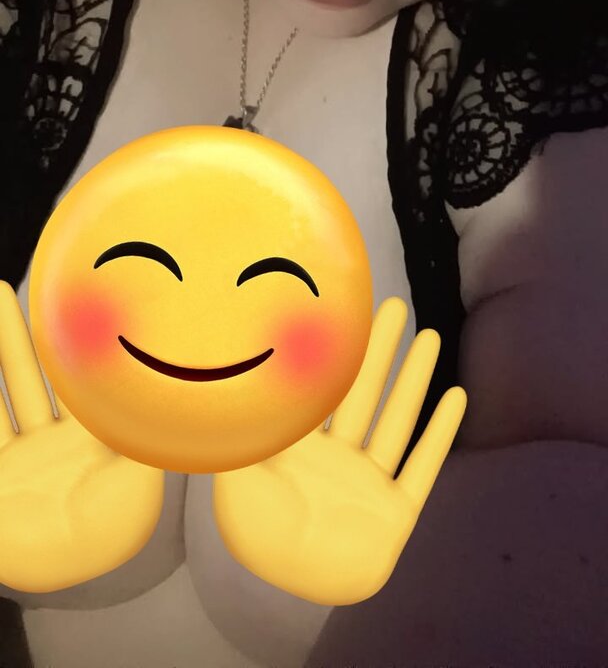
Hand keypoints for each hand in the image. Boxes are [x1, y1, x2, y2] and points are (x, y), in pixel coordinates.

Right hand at [0, 281, 163, 592]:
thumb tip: (178, 399)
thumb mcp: (131, 487)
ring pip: (16, 378)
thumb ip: (146, 442)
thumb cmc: (90, 538)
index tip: (120, 292)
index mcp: (106, 439)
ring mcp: (29, 449)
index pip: (113, 381)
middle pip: (61, 367)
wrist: (24, 566)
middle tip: (53, 272)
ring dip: (8, 337)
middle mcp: (69, 439)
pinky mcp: (0, 458)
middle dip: (55, 324)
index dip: (116, 341)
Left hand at [213, 296, 466, 605]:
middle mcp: (340, 458)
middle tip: (392, 306)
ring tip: (430, 337)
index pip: (325, 387)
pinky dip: (440, 432)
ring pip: (397, 418)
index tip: (349, 310)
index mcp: (304, 448)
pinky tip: (456, 397)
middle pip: (364, 392)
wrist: (292, 588)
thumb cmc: (258, 533)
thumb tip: (232, 374)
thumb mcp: (241, 470)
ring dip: (413, 378)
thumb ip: (243, 427)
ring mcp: (370, 483)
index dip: (338, 350)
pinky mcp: (396, 512)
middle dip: (380, 349)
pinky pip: (423, 465)